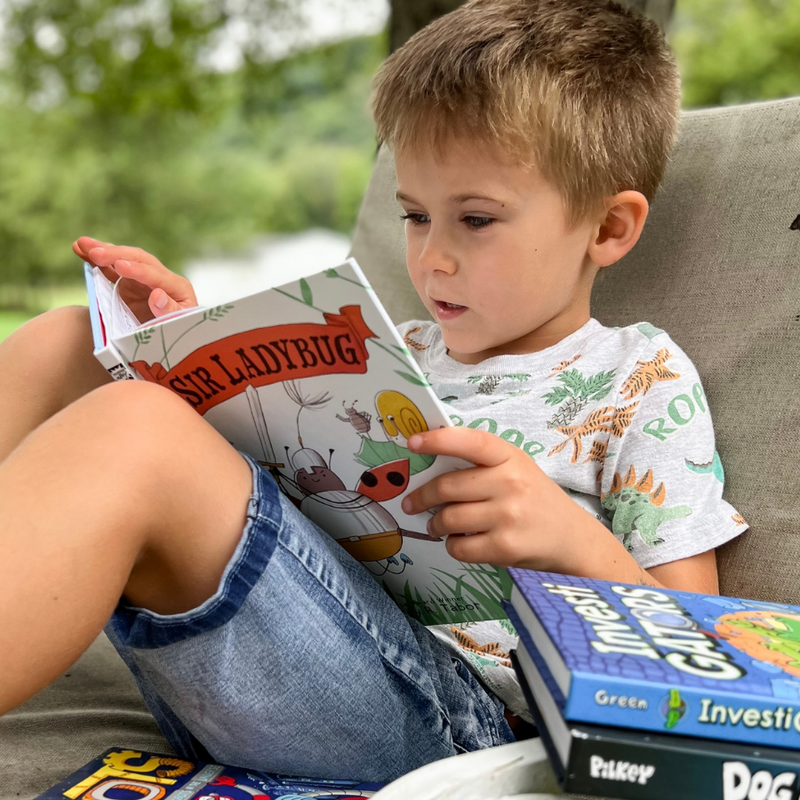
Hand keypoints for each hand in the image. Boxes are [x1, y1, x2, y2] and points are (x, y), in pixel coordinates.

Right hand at [73, 236, 197, 322]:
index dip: (138, 270)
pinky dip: (97, 262)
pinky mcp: (129, 284)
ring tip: (82, 243)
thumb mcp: (179, 326)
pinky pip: (112, 271)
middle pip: (139, 260)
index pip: (156, 274)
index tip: (120, 265)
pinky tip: (81, 251)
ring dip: (103, 251)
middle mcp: (161, 278)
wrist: (172, 341)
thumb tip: (157, 295)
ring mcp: (143, 280)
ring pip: (123, 260)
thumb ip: (169, 311)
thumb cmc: (179, 334)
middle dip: (116, 255)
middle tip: (95, 252)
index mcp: (177, 287)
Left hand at [400, 427, 609, 572]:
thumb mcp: (516, 469)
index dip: (439, 440)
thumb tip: (429, 467)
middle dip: (422, 497)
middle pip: (447, 487)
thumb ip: (480, 464)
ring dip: (435, 524)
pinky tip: (461, 541)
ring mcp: (508, 516)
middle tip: (412, 503)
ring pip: (448, 519)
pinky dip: (452, 546)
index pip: (471, 442)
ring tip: (437, 525)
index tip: (413, 442)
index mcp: (510, 457)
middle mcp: (510, 483)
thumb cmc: (535, 499)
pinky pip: (459, 547)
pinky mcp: (505, 547)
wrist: (572, 538)